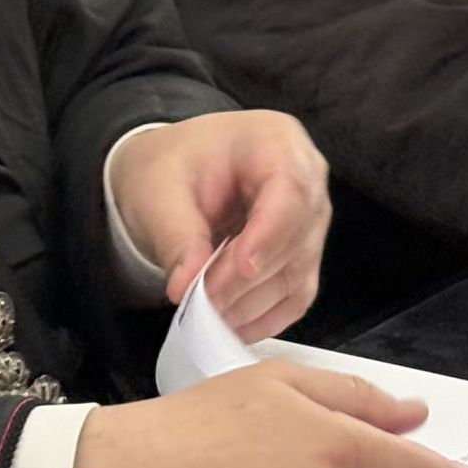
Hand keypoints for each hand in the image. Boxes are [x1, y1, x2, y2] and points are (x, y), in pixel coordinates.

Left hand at [109, 112, 331, 338]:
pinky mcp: (300, 254)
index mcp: (277, 141)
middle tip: (200, 302)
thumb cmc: (170, 166)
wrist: (171, 172)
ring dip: (252, 303)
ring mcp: (309, 220)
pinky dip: (265, 317)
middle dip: (247, 278)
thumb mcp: (159, 190)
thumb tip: (185, 285)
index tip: (237, 269)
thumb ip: (176, 234)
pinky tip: (230, 326)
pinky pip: (295, 294)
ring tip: (206, 318)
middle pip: (296, 238)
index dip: (268, 235)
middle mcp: (306, 178)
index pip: (291, 192)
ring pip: (297, 273)